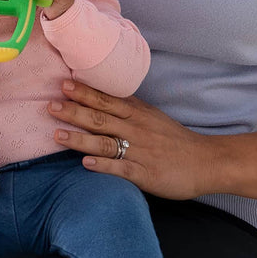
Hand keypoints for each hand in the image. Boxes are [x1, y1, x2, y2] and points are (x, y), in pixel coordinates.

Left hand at [49, 80, 216, 199]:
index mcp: (138, 114)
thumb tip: (101, 97)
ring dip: (80, 138)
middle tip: (50, 104)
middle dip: (74, 111)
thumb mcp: (152, 117)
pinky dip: (103, 166)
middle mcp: (136, 129)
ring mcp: (140, 151)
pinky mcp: (145, 174)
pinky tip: (85, 164)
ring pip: (105, 142)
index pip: (107, 100)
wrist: (206, 161)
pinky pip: (121, 169)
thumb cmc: (175, 139)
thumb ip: (128, 109)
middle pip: (101, 117)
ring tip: (57, 135)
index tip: (64, 83)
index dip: (85, 92)